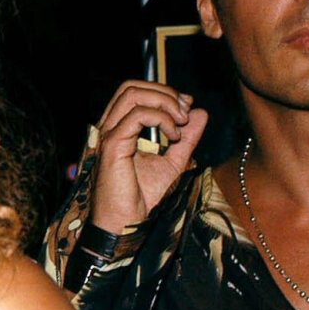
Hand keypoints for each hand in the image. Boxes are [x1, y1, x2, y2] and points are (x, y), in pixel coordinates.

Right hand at [89, 81, 207, 233]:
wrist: (126, 223)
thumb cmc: (141, 198)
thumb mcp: (173, 162)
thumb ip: (186, 138)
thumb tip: (200, 113)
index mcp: (119, 128)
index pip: (134, 91)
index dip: (163, 91)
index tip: (187, 106)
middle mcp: (109, 126)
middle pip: (131, 86)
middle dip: (164, 92)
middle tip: (185, 111)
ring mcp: (108, 134)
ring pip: (132, 94)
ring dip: (164, 103)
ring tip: (181, 123)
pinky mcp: (112, 145)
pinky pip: (136, 116)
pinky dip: (161, 119)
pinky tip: (173, 137)